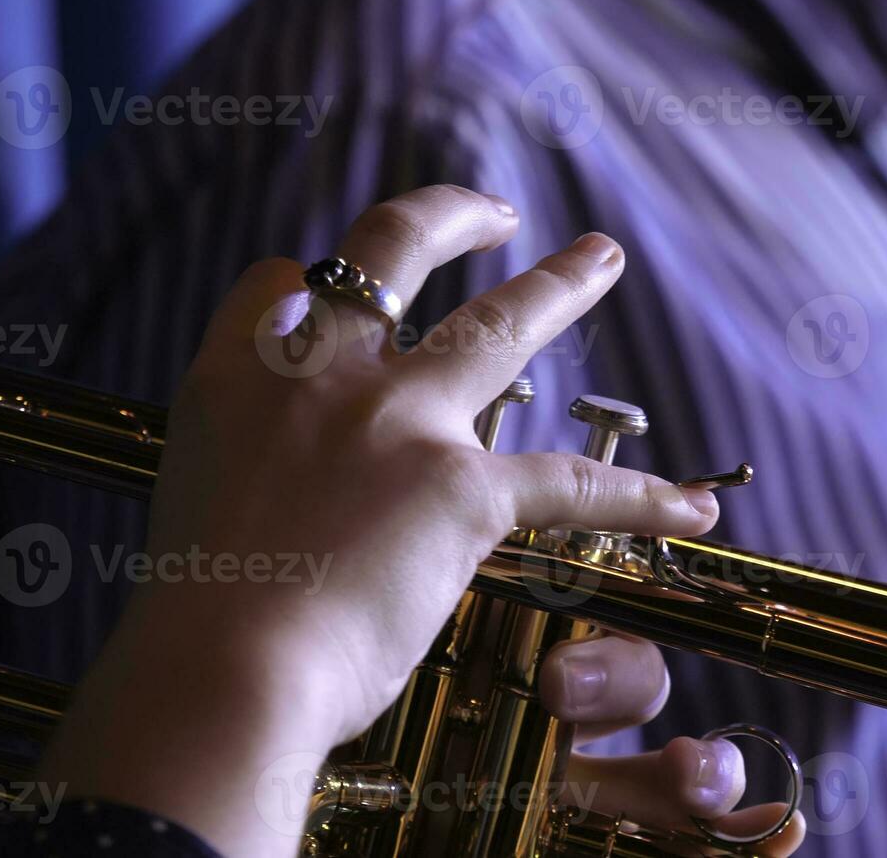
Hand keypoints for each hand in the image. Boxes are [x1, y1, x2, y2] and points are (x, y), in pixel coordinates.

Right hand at [37, 186, 801, 855]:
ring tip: (600, 258)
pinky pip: (572, 483)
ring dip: (559, 284)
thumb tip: (289, 498)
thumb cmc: (197, 618)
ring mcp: (398, 422)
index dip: (313, 280)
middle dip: (451, 217)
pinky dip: (641, 498)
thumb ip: (248, 470)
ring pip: (496, 325)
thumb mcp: (194, 506)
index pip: (281, 281)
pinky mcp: (462, 490)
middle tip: (496, 213)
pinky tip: (691, 505)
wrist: (219, 673)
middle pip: (391, 249)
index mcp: (238, 377)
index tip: (334, 288)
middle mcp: (320, 374)